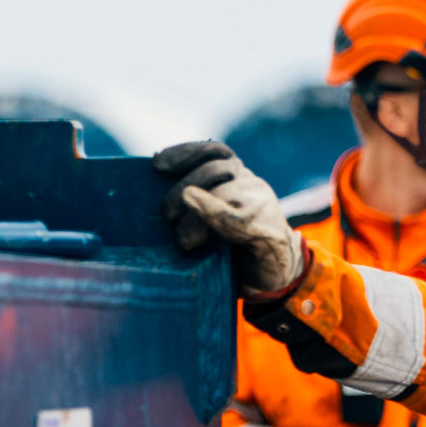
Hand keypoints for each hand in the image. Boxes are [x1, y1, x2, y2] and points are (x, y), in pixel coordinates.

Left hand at [152, 142, 303, 295]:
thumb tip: (149, 198)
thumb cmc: (233, 249)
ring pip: (227, 192)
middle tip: (167, 216)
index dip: (185, 153)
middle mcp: (250, 183)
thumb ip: (189, 207)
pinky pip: (241, 218)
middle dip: (184, 188)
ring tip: (183, 240)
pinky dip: (218, 218)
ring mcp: (263, 203)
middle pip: (215, 170)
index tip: (158, 164)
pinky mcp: (271, 229)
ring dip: (198, 214)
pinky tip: (205, 229)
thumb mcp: (208, 222)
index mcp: (235, 176)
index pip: (213, 152)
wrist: (276, 274)